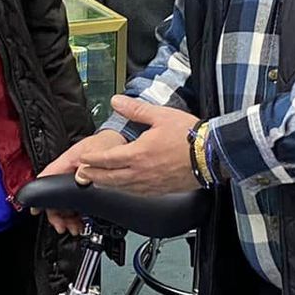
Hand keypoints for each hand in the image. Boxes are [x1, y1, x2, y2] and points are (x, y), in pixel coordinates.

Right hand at [33, 129, 127, 234]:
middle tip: (62, 226)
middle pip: (53, 197)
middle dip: (56, 215)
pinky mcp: (82, 188)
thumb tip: (79, 178)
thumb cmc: (104, 143)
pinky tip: (79, 223)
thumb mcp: (95, 151)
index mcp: (66, 163)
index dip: (38, 195)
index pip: (46, 179)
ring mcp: (73, 182)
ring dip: (66, 218)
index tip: (36, 209)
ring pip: (63, 204)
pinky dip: (76, 216)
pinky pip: (74, 205)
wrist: (117, 143)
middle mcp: (66, 173)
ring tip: (73, 228)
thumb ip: (86, 166)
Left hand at [69, 97, 202, 194]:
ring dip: (105, 184)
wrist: (212, 155)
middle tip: (81, 174)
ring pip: (120, 188)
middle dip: (92, 175)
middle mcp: (140, 173)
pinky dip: (123, 190)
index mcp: (138, 154)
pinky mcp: (160, 190)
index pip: (106, 159)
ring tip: (96, 182)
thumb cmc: (190, 136)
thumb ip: (136, 110)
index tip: (83, 158)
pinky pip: (135, 193)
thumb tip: (117, 101)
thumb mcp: (160, 116)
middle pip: (108, 178)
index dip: (91, 159)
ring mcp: (150, 184)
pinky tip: (123, 187)